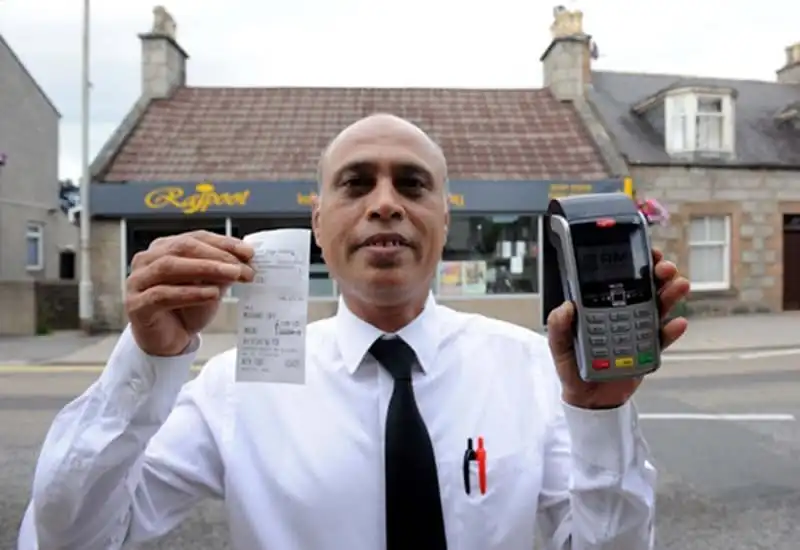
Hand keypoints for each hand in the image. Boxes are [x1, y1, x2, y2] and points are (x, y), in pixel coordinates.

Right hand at [125, 230, 254, 356]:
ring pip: (170, 267)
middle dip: (216, 256)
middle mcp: (146, 260)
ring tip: (232, 276)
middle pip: (182, 248)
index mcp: (163, 248)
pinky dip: (189, 292)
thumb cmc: (188, 309)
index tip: (248, 252)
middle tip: (241, 267)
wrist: (170, 341)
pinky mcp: (136, 305)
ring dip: (205, 269)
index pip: (195, 238)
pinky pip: (162, 294)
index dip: (223, 242)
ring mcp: (137, 281)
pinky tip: (211, 294)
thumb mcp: (210, 286)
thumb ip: (222, 271)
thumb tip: (246, 258)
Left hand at [547, 248, 689, 408]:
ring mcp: (638, 331)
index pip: (618, 279)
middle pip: (644, 288)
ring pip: (658, 308)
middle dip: (657, 274)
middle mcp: (622, 313)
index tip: (645, 252)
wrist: (588, 399)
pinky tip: (677, 323)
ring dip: (670, 295)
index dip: (633, 263)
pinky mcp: (647, 351)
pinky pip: (662, 339)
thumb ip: (558, 327)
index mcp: (600, 306)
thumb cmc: (572, 367)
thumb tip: (567, 306)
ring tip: (678, 286)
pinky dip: (671, 331)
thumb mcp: (558, 346)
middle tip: (664, 268)